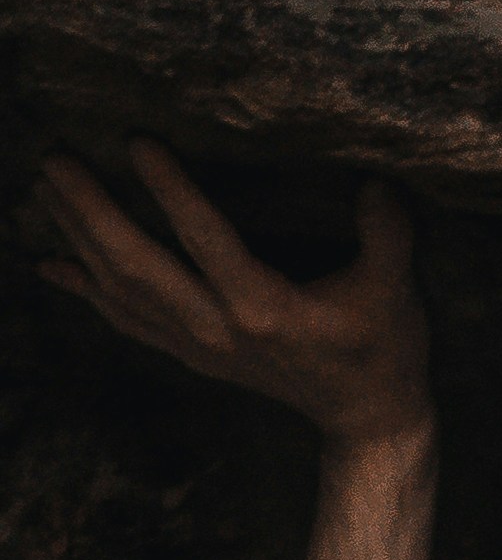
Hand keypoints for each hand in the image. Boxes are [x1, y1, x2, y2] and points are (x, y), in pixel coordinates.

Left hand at [32, 146, 427, 446]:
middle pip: (137, 266)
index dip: (170, 190)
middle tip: (56, 158)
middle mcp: (220, 330)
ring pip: (121, 290)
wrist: (367, 419)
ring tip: (47, 186)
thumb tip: (377, 181)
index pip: (206, 240)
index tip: (137, 141)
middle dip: (90, 210)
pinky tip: (52, 264)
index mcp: (267, 310)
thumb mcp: (396, 291)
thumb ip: (388, 235)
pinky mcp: (193, 356)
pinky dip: (86, 292)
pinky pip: (126, 321)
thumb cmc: (384, 348)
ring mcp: (200, 347)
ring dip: (78, 237)